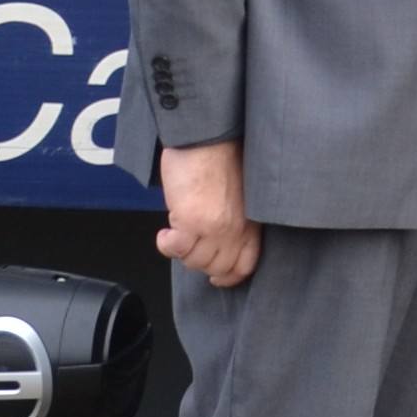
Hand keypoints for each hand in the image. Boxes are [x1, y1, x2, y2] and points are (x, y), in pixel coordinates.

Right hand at [157, 138, 259, 285]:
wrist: (207, 138)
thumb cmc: (222, 156)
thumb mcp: (240, 195)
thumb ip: (234, 219)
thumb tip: (216, 240)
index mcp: (250, 222)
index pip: (244, 265)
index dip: (228, 277)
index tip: (217, 278)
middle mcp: (235, 229)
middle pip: (216, 267)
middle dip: (199, 262)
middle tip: (189, 247)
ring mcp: (213, 227)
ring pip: (194, 261)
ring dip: (181, 252)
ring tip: (176, 233)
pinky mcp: (190, 220)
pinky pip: (175, 249)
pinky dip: (167, 246)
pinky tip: (166, 234)